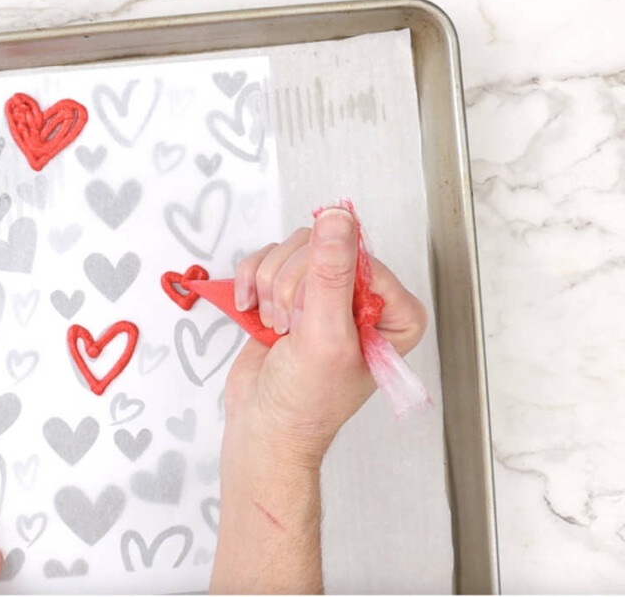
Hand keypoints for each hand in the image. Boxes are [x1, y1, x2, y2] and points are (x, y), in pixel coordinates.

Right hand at [210, 207, 427, 592]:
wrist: (264, 427)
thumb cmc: (306, 401)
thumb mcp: (325, 336)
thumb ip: (331, 274)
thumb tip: (336, 218)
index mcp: (394, 310)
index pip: (357, 255)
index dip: (323, 281)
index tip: (314, 320)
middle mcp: (363, 297)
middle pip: (318, 245)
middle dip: (291, 287)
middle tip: (292, 328)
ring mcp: (323, 293)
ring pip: (289, 249)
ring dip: (270, 287)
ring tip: (278, 327)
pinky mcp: (288, 293)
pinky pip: (265, 259)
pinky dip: (251, 283)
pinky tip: (254, 312)